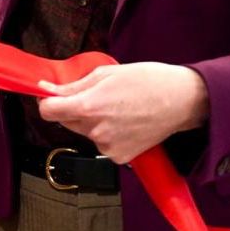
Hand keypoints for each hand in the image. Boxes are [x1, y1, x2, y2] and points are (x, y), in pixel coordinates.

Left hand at [37, 62, 208, 164]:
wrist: (182, 101)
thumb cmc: (148, 81)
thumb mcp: (106, 73)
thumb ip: (72, 86)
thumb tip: (46, 90)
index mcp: (88, 107)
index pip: (47, 112)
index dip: (47, 102)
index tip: (53, 96)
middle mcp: (95, 131)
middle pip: (65, 121)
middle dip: (72, 109)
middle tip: (97, 96)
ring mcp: (107, 146)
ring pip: (84, 132)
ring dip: (91, 122)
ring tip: (117, 108)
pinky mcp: (119, 157)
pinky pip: (101, 144)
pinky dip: (107, 134)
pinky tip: (125, 123)